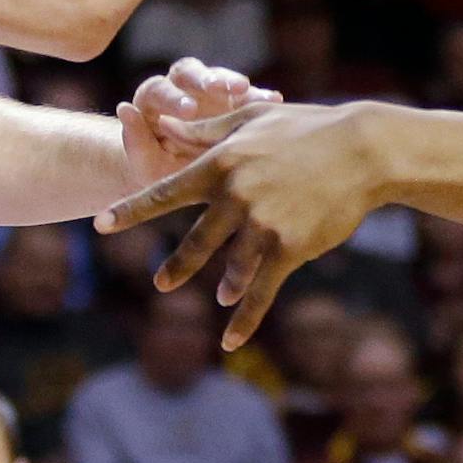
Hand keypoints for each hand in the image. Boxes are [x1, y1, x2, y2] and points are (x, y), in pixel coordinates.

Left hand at [97, 102, 381, 348]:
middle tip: (160, 283)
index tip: (100, 225)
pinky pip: (261, 291)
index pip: (165, 193)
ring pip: (230, 269)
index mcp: (221, 164)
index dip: (131, 211)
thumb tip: (164, 125)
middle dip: (177, 265)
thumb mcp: (250, 120)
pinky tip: (231, 341)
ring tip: (218, 296)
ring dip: (224, 287)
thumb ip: (204, 129)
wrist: (362, 150)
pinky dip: (245, 319)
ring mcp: (262, 225)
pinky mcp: (290, 248)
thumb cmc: (306, 128)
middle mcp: (235, 197)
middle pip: (195, 240)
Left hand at [118, 58, 280, 188]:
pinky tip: (275, 101)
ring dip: (240, 86)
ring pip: (224, 81)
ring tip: (259, 95)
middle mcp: (182, 88)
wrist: (175, 177)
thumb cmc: (154, 168)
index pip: (161, 90)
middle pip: (193, 74)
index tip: (188, 110)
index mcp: (154, 97)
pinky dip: (260, 98)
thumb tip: (124, 109)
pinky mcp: (234, 103)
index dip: (174, 99)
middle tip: (223, 89)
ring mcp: (210, 93)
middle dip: (209, 80)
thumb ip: (135, 138)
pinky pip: (247, 97)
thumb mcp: (144, 160)